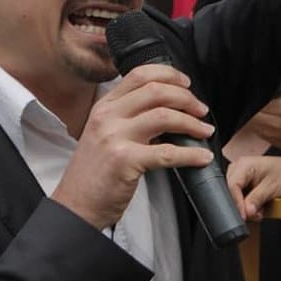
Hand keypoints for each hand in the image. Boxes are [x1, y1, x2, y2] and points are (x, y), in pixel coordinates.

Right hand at [51, 64, 214, 228]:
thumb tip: (170, 110)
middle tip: (201, 110)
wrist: (75, 206)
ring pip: (164, 116)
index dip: (169, 75)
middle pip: (156, 91)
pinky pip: (167, 153)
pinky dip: (191, 154)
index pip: (140, 75)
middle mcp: (108, 117)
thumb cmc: (94, 173)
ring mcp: (115, 137)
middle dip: (186, 98)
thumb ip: (129, 117)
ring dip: (192, 123)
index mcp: (104, 106)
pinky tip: (202, 157)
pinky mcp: (125, 161)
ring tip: (205, 131)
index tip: (187, 84)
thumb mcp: (104, 134)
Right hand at [227, 155, 280, 220]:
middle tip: (256, 214)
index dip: (236, 203)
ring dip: (245, 207)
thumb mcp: (273, 188)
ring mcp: (241, 175)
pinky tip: (258, 207)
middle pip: (230, 191)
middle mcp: (239, 168)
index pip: (232, 186)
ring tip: (260, 211)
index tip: (244, 216)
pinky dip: (248, 205)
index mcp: (244, 164)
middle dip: (241, 206)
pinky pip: (240, 197)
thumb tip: (246, 211)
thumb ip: (257, 199)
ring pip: (234, 196)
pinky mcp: (244, 183)